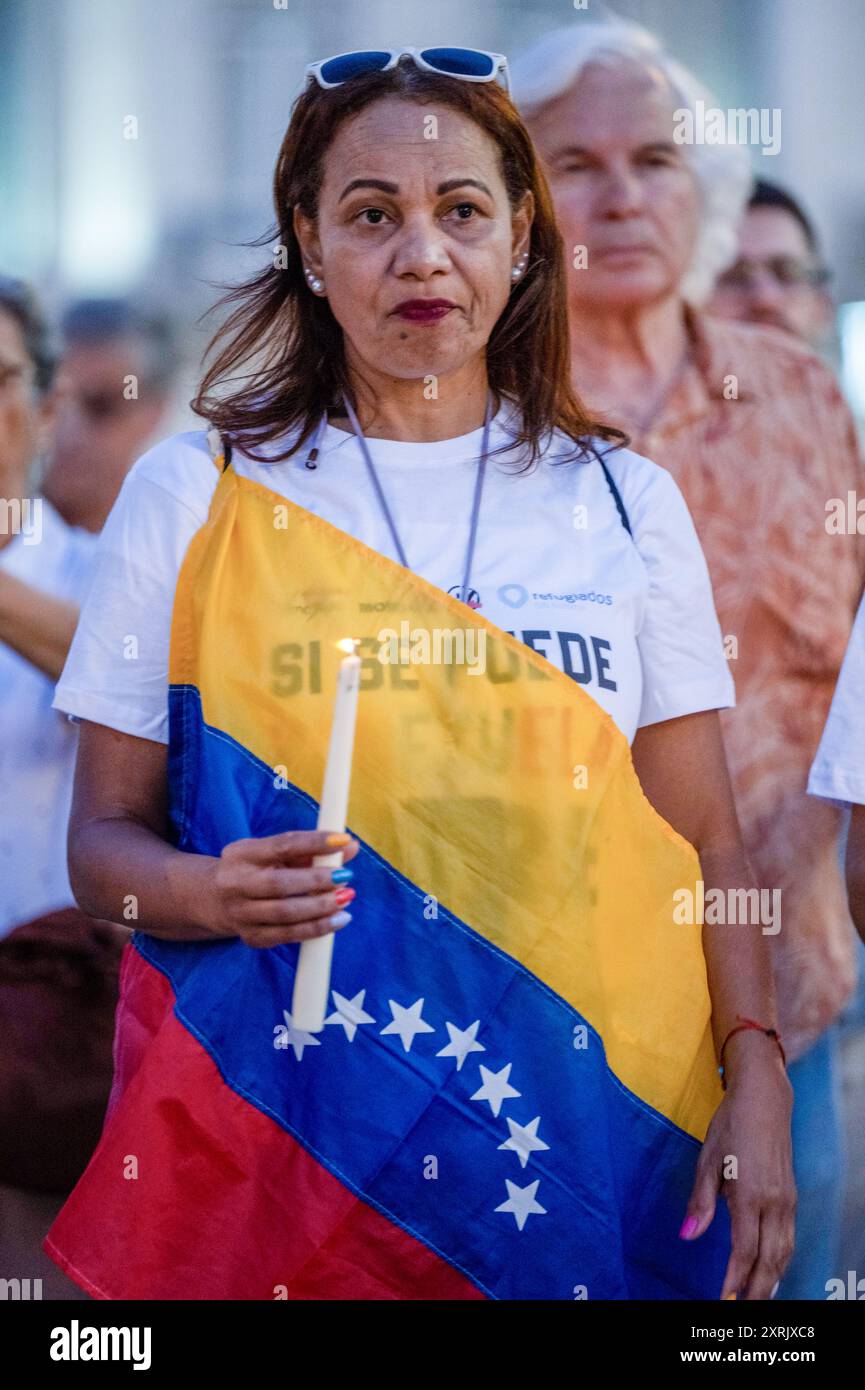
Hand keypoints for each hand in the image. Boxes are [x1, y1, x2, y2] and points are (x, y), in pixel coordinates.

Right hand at [207, 829, 360, 948]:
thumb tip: (351, 846)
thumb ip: (312, 850)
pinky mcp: (251, 937)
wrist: (214, 900)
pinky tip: (337, 920)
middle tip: (346, 876)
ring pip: (284, 914)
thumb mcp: (276, 853)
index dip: (315, 842)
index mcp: (242, 853)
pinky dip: (316, 929)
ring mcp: (241, 913)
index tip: (344, 840)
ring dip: (320, 908)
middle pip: (279, 884)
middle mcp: (236, 883)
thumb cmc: (256, 870)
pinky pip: (288, 936)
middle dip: (317, 881)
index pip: (282, 844)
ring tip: (346, 899)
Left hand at [680, 1036, 795, 1298]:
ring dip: (772, 1277)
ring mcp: (786, 1199)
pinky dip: (780, 1258)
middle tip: (742, 1308)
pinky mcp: (790, 1195)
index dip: (735, 1278)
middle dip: (758, 1288)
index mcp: (749, 1194)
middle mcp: (773, 1202)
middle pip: (770, 1259)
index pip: (744, 1250)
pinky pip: (788, 1236)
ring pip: (784, 1251)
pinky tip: (770, 1267)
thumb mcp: (707, 1159)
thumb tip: (688, 1236)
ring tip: (756, 1297)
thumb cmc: (730, 1125)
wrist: (765, 1100)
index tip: (723, 1298)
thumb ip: (700, 1202)